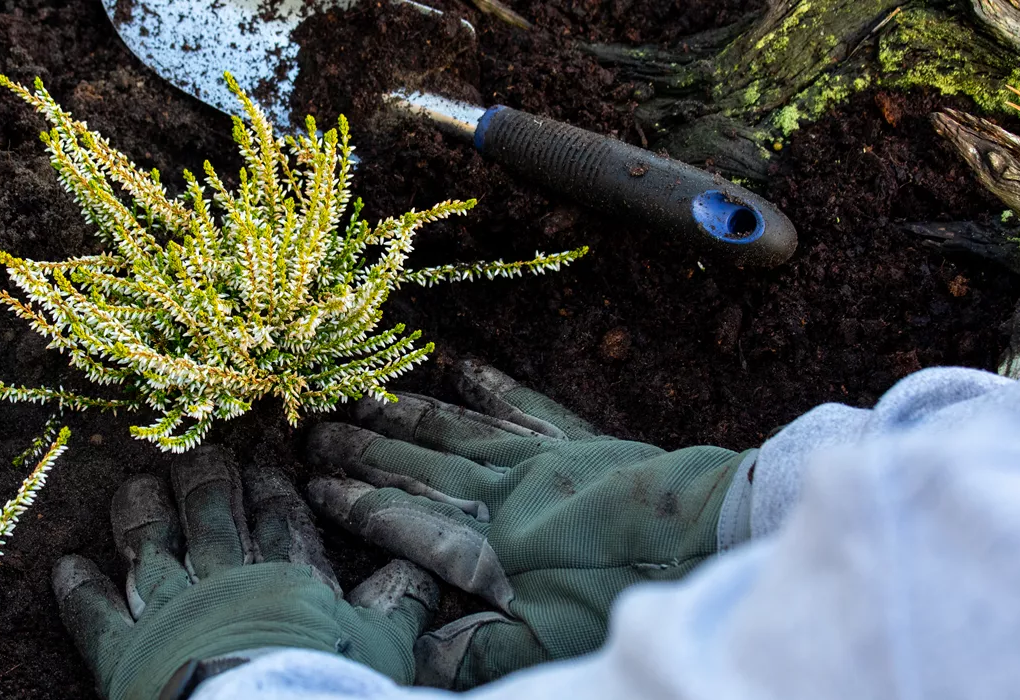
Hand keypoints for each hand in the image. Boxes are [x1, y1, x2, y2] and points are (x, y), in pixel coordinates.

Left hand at [53, 446, 438, 699]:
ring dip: (139, 514)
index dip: (267, 490)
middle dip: (202, 481)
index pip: (276, 519)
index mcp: (285, 576)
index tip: (261, 465)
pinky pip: (94, 614)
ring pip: (149, 547)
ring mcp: (169, 610)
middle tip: (197, 455)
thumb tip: (424, 569)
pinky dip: (77, 590)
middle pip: (209, 517)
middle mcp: (223, 579)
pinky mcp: (125, 651)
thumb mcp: (385, 647)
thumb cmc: (331, 684)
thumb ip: (400, 605)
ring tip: (133, 486)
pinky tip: (64, 565)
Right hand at [306, 360, 752, 688]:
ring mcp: (538, 456)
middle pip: (416, 463)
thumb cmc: (623, 596)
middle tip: (315, 433)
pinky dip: (488, 386)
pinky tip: (461, 366)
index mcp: (488, 541)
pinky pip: (521, 405)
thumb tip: (416, 654)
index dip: (353, 500)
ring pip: (455, 430)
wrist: (707, 533)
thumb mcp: (548, 640)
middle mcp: (501, 488)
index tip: (312, 484)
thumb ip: (476, 646)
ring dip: (405, 416)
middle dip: (361, 449)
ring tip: (363, 400)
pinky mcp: (577, 440)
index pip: (402, 516)